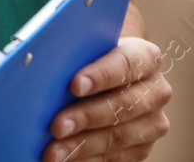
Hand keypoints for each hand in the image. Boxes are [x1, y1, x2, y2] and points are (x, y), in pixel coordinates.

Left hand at [44, 36, 171, 160]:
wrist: (106, 74)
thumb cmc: (89, 56)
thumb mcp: (86, 48)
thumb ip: (74, 54)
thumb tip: (42, 67)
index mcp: (145, 57)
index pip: (126, 64)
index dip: (100, 75)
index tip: (74, 86)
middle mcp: (156, 90)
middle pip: (122, 105)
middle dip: (85, 117)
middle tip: (56, 127)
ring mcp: (153, 121)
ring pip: (118, 136)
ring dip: (82, 146)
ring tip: (53, 152)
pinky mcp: (142, 146)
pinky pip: (115, 157)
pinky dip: (87, 159)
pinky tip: (66, 159)